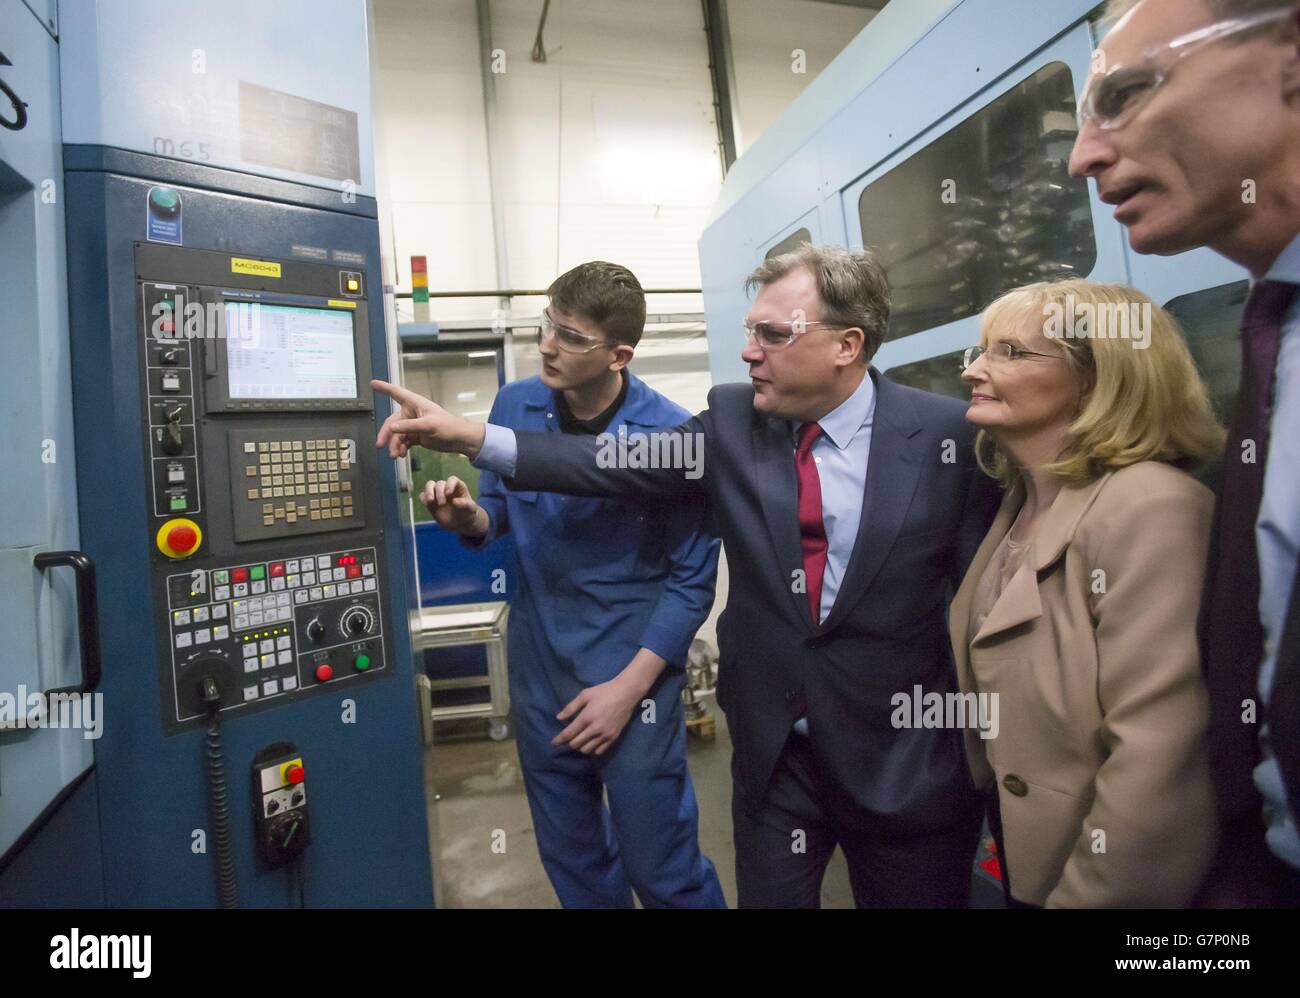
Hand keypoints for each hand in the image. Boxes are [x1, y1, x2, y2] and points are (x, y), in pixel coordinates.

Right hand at [371, 379, 485, 458]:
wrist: (459, 440)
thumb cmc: (447, 426)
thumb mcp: (428, 425)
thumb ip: (409, 426)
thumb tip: (392, 428)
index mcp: (415, 404)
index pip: (397, 393)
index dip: (384, 388)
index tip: (372, 383)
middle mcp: (412, 413)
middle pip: (392, 422)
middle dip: (387, 434)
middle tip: (380, 445)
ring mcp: (413, 425)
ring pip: (397, 434)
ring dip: (394, 444)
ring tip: (396, 455)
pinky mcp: (416, 436)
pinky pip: (403, 441)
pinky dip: (401, 448)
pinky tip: (402, 455)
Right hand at [421, 476, 485, 536]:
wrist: (461, 523)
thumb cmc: (468, 513)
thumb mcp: (471, 509)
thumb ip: (465, 504)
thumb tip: (454, 501)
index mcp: (458, 486)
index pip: (452, 479)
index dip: (449, 484)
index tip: (448, 494)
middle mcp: (446, 488)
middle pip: (439, 483)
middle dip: (439, 492)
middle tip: (442, 504)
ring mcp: (437, 494)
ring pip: (429, 486)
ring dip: (428, 491)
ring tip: (430, 501)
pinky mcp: (430, 502)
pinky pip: (423, 496)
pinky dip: (423, 498)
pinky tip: (427, 504)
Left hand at [553, 676, 642, 755]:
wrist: (626, 693)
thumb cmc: (604, 691)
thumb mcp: (585, 695)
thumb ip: (571, 707)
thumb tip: (559, 718)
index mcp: (586, 717)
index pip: (568, 734)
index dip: (559, 740)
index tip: (553, 743)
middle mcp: (595, 729)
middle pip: (576, 744)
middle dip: (569, 743)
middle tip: (568, 738)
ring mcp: (605, 735)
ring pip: (587, 750)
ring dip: (580, 747)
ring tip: (579, 740)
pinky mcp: (613, 737)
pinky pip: (599, 751)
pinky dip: (592, 749)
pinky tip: (590, 743)